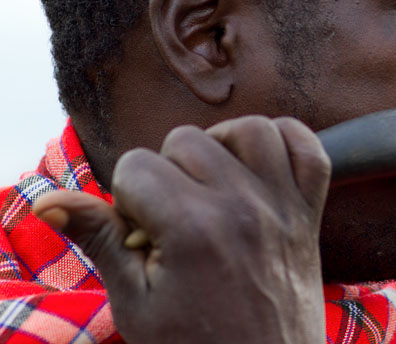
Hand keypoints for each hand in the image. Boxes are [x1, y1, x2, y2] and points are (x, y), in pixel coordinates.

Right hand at [33, 116, 330, 343]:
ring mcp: (283, 206)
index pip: (137, 165)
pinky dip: (287, 144)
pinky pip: (310, 148)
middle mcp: (242, 206)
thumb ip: (99, 240)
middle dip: (167, 172)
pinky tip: (259, 168)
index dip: (126, 198)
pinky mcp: (310, 213)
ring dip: (223, 147)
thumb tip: (49, 202)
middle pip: (187, 139)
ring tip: (211, 185)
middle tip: (172, 218)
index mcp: (192, 227)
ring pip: (250, 128)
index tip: (141, 234)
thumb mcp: (135, 303)